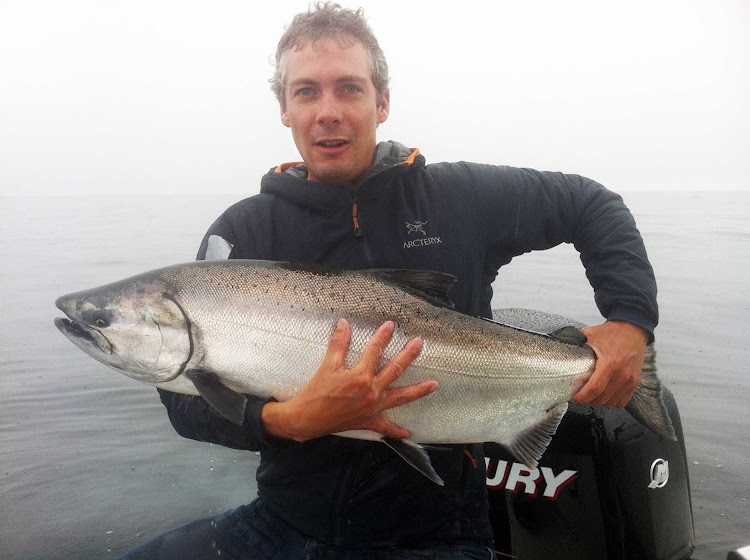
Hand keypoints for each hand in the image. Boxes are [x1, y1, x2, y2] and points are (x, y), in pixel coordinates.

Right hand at [261, 319, 437, 441]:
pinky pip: (386, 427)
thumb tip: (343, 323)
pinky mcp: (368, 421)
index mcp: (360, 375)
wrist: (307, 418)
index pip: (375, 350)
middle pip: (395, 369)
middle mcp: (371, 391)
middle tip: (420, 343)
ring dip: (418, 390)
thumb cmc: (316, 392)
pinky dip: (397, 431)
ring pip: (400, 397)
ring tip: (434, 384)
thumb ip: (337, 343)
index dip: (383, 336)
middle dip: (409, 355)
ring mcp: (373, 407)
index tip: (390, 325)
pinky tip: (408, 433)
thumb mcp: (326, 365)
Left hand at [573, 320, 648, 407]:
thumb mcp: (591, 334)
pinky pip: (623, 401)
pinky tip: (606, 394)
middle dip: (589, 400)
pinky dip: (613, 401)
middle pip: (602, 399)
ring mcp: (630, 380)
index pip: (595, 388)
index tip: (575, 398)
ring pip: (612, 402)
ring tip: (593, 394)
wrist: (633, 329)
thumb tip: (562, 345)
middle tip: (581, 395)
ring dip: (601, 401)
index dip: (583, 396)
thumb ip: (576, 341)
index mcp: (610, 363)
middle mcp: (622, 374)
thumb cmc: (613, 332)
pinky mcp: (635, 382)